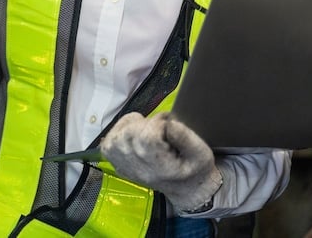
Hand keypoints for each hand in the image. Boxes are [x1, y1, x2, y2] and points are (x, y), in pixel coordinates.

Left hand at [99, 112, 221, 212]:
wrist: (184, 189)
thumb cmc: (193, 169)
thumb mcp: (201, 153)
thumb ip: (185, 136)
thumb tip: (168, 123)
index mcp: (154, 162)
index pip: (150, 129)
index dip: (162, 122)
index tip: (172, 128)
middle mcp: (132, 162)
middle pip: (133, 127)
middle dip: (149, 122)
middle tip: (162, 133)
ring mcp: (119, 162)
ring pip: (121, 127)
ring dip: (135, 125)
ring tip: (150, 136)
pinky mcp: (113, 160)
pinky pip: (111, 136)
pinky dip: (122, 131)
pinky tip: (136, 138)